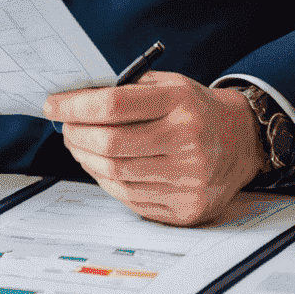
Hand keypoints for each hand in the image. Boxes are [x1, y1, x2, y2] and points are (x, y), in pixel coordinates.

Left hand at [44, 72, 266, 225]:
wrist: (241, 141)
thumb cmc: (195, 109)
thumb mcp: (169, 85)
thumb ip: (127, 90)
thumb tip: (74, 101)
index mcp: (181, 103)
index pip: (115, 104)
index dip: (76, 106)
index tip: (53, 104)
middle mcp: (188, 142)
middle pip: (111, 144)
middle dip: (76, 135)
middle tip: (64, 127)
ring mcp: (189, 180)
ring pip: (117, 175)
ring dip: (86, 159)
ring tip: (78, 144)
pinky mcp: (186, 209)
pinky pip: (131, 198)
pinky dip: (107, 181)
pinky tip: (101, 166)